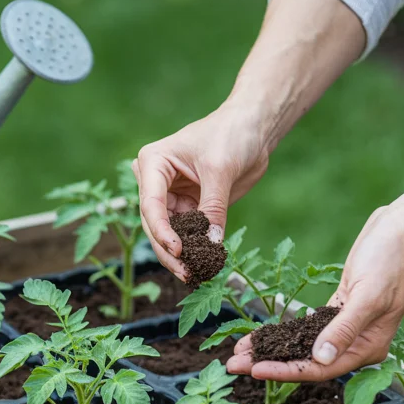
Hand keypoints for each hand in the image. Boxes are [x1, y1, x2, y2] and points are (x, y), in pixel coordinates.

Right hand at [133, 104, 271, 280]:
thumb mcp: (221, 170)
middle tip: (185, 272)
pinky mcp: (189, 207)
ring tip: (194, 274)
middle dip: (169, 250)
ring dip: (181, 254)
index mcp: (153, 163)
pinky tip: (204, 263)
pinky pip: (188, 233)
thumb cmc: (231, 135)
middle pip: (155, 224)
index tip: (179, 250)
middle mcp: (155, 182)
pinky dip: (195, 248)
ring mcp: (171, 196)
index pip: (151, 204)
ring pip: (169, 233)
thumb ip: (213, 208)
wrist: (253, 128)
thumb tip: (211, 244)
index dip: (162, 231)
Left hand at [227, 194, 403, 380]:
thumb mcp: (369, 294)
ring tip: (239, 352)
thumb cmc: (392, 259)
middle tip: (233, 365)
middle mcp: (356, 343)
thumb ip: (345, 329)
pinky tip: (260, 335)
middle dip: (270, 364)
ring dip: (272, 350)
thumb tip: (322, 359)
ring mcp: (346, 327)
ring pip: (303, 347)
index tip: (254, 370)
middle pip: (306, 362)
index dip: (285, 372)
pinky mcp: (338, 309)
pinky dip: (283, 332)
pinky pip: (305, 328)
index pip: (320, 369)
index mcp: (369, 347)